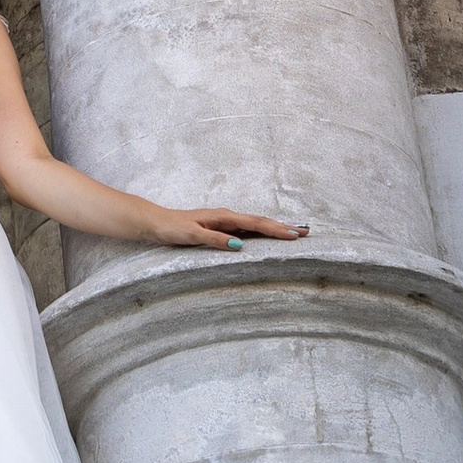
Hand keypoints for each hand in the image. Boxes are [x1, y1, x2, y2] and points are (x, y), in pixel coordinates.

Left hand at [150, 207, 307, 251]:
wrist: (156, 222)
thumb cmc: (172, 228)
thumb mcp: (192, 235)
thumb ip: (215, 240)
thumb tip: (239, 245)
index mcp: (224, 217)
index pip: (255, 224)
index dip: (275, 229)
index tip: (294, 235)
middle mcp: (227, 217)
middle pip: (261, 222)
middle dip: (283, 227)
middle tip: (306, 232)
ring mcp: (225, 222)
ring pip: (256, 225)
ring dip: (275, 229)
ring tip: (295, 233)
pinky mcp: (221, 229)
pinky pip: (247, 230)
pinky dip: (262, 233)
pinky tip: (268, 237)